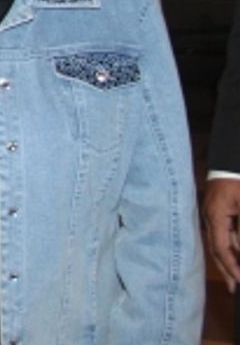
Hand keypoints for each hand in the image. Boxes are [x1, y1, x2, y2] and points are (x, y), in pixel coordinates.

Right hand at [204, 177, 239, 291]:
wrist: (231, 160)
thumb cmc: (238, 182)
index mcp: (215, 216)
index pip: (221, 248)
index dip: (232, 266)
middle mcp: (210, 217)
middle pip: (216, 248)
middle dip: (227, 268)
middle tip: (235, 287)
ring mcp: (212, 213)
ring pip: (219, 241)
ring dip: (228, 259)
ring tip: (235, 275)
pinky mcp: (217, 210)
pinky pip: (222, 233)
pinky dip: (229, 246)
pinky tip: (234, 253)